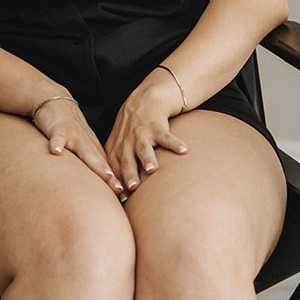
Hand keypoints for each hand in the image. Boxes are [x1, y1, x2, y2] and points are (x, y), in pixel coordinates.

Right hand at [33, 93, 126, 197]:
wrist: (56, 101)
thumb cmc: (70, 129)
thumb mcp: (82, 147)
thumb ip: (91, 163)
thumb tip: (101, 184)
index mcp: (93, 149)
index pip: (106, 168)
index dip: (115, 182)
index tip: (126, 197)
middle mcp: (86, 143)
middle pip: (100, 162)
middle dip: (111, 176)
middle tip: (122, 191)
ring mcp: (73, 136)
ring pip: (85, 150)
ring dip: (94, 162)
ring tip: (106, 175)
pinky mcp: (58, 130)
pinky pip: (58, 137)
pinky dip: (57, 143)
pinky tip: (55, 151)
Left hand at [104, 76, 188, 191]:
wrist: (145, 100)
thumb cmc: (132, 131)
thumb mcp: (120, 146)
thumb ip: (118, 167)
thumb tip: (119, 198)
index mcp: (117, 149)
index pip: (115, 169)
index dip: (118, 183)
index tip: (122, 199)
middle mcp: (127, 142)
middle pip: (127, 160)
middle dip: (129, 173)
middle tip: (132, 187)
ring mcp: (141, 133)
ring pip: (143, 147)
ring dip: (147, 158)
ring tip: (152, 169)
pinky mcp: (157, 126)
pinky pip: (166, 136)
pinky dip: (174, 143)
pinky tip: (183, 150)